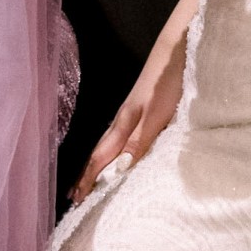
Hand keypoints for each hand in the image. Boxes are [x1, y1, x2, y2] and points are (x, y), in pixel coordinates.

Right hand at [71, 21, 187, 202]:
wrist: (177, 50)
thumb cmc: (168, 82)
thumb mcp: (156, 115)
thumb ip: (139, 140)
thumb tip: (117, 169)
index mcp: (124, 124)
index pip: (100, 157)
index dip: (87, 178)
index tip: (74, 200)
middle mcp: (123, 120)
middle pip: (99, 152)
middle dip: (86, 174)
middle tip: (73, 196)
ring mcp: (131, 113)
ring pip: (108, 145)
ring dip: (97, 164)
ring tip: (88, 180)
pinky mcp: (141, 109)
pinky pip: (120, 138)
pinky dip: (112, 152)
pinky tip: (116, 154)